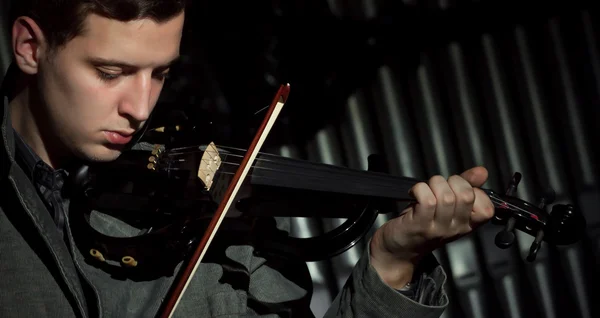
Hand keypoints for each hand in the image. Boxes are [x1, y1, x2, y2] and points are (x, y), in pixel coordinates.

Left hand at [369, 166, 494, 288]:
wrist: (399, 248)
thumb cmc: (423, 221)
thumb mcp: (448, 205)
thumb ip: (466, 187)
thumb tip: (482, 172)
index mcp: (467, 224)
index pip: (487, 209)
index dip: (475, 191)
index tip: (458, 189)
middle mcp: (456, 229)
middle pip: (466, 196)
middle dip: (453, 181)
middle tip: (440, 186)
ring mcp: (438, 228)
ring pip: (446, 196)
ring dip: (434, 184)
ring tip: (426, 189)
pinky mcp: (420, 225)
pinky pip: (427, 200)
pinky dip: (420, 189)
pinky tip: (414, 193)